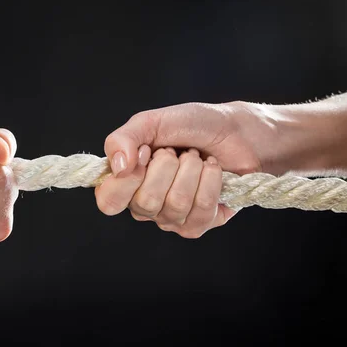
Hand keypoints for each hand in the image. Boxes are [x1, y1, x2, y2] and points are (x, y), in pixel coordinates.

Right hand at [95, 101, 280, 237]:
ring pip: (175, 205)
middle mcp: (144, 205)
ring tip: (196, 158)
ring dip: (191, 170)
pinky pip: (201, 210)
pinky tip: (212, 170)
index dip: (127, 179)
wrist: (238, 131)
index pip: (108, 201)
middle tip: (176, 152)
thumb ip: (123, 139)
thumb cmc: (193, 125)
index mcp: (126, 181)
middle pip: (145, 202)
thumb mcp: (151, 122)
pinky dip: (210, 181)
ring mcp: (171, 218)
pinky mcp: (199, 224)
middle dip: (167, 166)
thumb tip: (117, 167)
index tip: (145, 151)